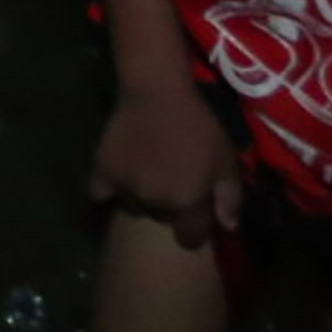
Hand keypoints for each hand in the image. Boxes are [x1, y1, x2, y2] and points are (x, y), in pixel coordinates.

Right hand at [88, 80, 247, 249]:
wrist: (158, 92)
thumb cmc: (197, 125)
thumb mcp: (226, 159)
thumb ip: (230, 197)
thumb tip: (227, 227)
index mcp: (186, 202)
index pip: (189, 238)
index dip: (195, 230)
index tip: (196, 215)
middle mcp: (154, 203)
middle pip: (162, 219)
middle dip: (170, 207)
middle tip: (174, 182)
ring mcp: (125, 189)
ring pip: (134, 208)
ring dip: (143, 198)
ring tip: (148, 175)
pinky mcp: (103, 172)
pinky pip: (100, 193)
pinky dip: (109, 191)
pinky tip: (119, 179)